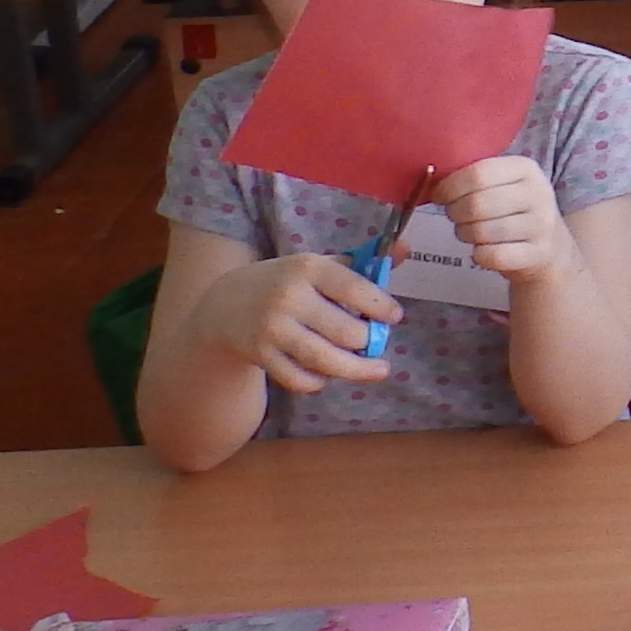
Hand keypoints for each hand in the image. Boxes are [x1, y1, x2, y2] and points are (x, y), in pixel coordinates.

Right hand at [218, 252, 392, 396]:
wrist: (224, 305)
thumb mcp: (316, 266)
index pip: (354, 288)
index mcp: (308, 267)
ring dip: (356, 369)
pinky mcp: (260, 355)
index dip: (381, 306)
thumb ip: (360, 261)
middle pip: (346, 331)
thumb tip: (406, 248)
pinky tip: (327, 374)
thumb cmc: (284, 282)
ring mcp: (273, 328)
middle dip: (368, 341)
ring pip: (326, 360)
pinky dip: (319, 381)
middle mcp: (289, 296)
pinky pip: (300, 379)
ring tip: (376, 369)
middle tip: (375, 342)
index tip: (394, 317)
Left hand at [431, 154, 570, 283]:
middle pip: (477, 204)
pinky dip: (478, 255)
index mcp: (526, 168)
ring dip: (464, 234)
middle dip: (455, 212)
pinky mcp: (537, 254)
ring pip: (481, 231)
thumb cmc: (514, 211)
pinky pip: (491, 256)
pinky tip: (482, 250)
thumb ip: (474, 177)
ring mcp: (541, 225)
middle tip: (454, 215)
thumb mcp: (504, 184)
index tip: (439, 195)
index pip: (479, 173)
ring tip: (468, 231)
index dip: (450, 186)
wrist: (552, 246)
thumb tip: (432, 180)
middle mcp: (538, 194)